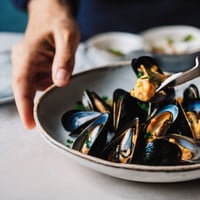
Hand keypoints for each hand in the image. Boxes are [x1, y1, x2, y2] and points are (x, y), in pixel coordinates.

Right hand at [11, 0, 79, 128]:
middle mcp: (23, 62)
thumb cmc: (59, 23)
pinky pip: (42, 82)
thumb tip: (60, 83)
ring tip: (62, 75)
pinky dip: (52, 84)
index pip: (22, 85)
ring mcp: (28, 66)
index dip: (25, 107)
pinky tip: (60, 73)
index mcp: (28, 55)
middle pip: (26, 90)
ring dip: (50, 89)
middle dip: (36, 104)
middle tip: (49, 118)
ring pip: (37, 87)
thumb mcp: (68, 37)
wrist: (52, 15)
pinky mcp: (35, 69)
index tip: (29, 124)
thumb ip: (65, 60)